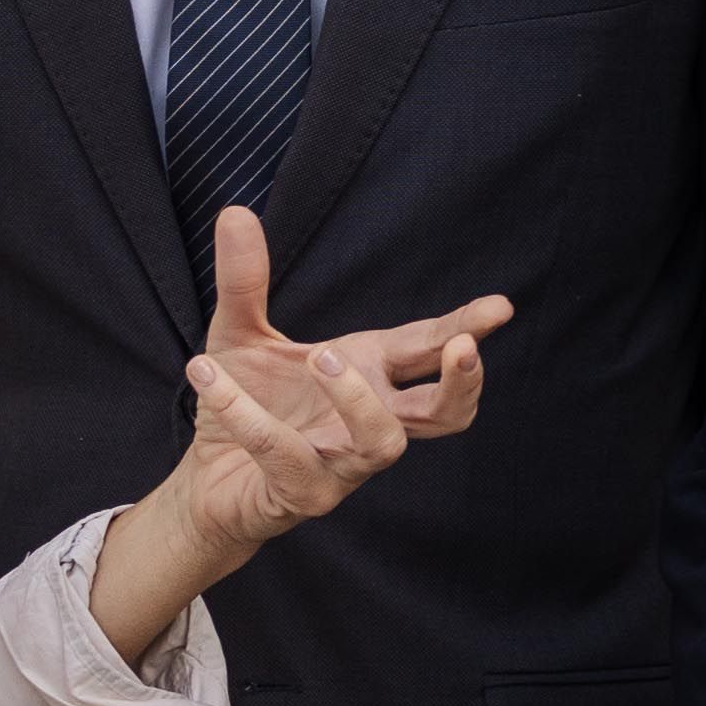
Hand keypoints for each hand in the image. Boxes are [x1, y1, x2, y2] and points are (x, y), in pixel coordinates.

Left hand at [176, 207, 501, 548]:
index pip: (426, 349)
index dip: (465, 328)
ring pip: (383, 440)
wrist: (206, 479)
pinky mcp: (304, 494)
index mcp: (368, 375)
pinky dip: (246, 412)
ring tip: (320, 356)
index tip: (500, 307)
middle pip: (442, 412)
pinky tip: (205, 373)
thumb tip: (235, 211)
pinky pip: (285, 453)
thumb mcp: (238, 333)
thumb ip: (244, 280)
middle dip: (460, 383)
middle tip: (462, 349)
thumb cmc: (243, 405)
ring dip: (357, 397)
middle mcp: (367, 421)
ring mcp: (344, 464)